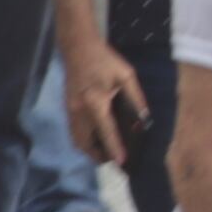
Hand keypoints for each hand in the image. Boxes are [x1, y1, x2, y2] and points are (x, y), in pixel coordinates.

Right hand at [64, 39, 151, 165]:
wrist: (78, 48)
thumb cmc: (105, 60)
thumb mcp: (126, 76)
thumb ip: (135, 99)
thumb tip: (143, 120)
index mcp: (96, 101)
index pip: (106, 131)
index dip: (114, 148)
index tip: (121, 163)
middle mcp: (80, 110)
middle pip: (85, 142)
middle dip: (98, 155)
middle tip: (114, 161)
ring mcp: (70, 110)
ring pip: (77, 139)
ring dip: (89, 150)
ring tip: (106, 154)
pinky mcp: (67, 108)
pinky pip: (74, 132)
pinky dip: (84, 141)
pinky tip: (96, 140)